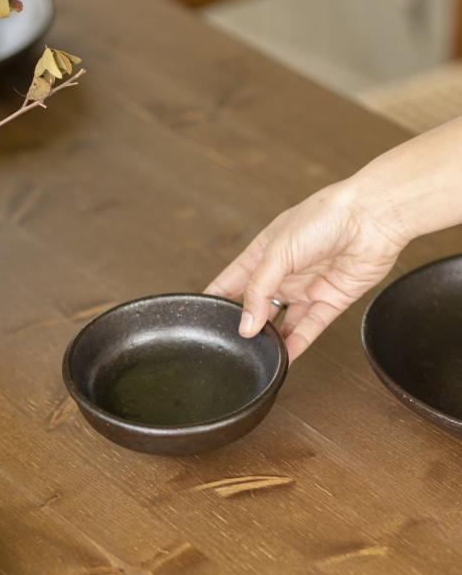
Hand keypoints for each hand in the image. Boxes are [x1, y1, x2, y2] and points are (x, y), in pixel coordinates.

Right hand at [204, 180, 408, 362]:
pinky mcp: (331, 300)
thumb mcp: (277, 252)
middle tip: (232, 343)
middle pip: (257, 304)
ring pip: (283, 321)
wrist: (373, 216)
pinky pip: (310, 328)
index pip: (232, 280)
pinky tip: (284, 358)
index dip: (216, 298)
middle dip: (246, 323)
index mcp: (265, 251)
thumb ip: (257, 291)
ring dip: (272, 337)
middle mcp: (285, 271)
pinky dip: (297, 344)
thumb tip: (245, 325)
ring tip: (258, 355)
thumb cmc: (325, 217)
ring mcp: (307, 286)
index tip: (200, 318)